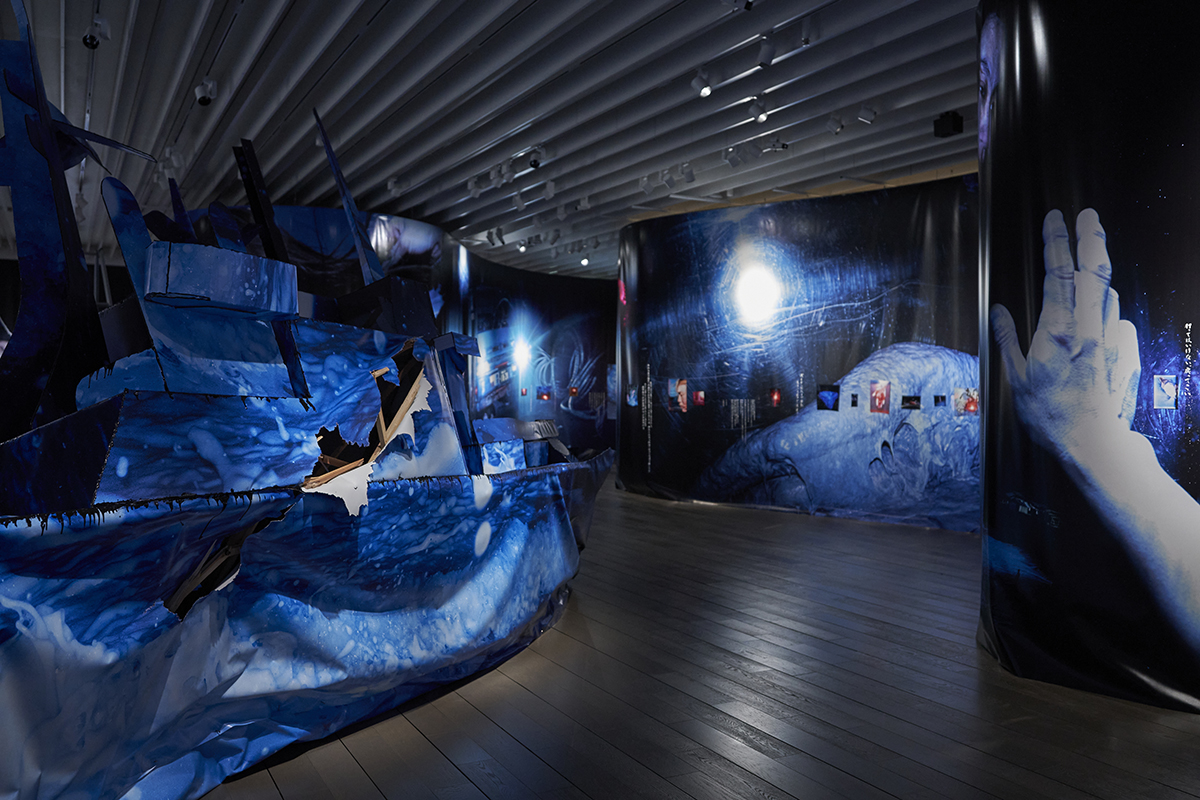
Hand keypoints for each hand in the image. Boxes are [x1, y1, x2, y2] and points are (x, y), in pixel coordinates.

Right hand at [990, 209, 1141, 465]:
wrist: (1094, 444)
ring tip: (1086, 278)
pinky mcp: (1128, 351)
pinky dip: (1104, 317)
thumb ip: (1008, 339)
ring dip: (1098, 280)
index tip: (1056, 218)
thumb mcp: (1017, 378)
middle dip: (1090, 237)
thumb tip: (1000, 311)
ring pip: (1108, 295)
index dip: (1056, 242)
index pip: (1059, 274)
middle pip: (1095, 270)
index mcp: (1058, 331)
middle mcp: (1090, 328)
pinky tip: (1095, 330)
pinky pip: (1115, 322)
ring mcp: (1113, 338)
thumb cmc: (1050, 416)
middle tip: (1087, 215)